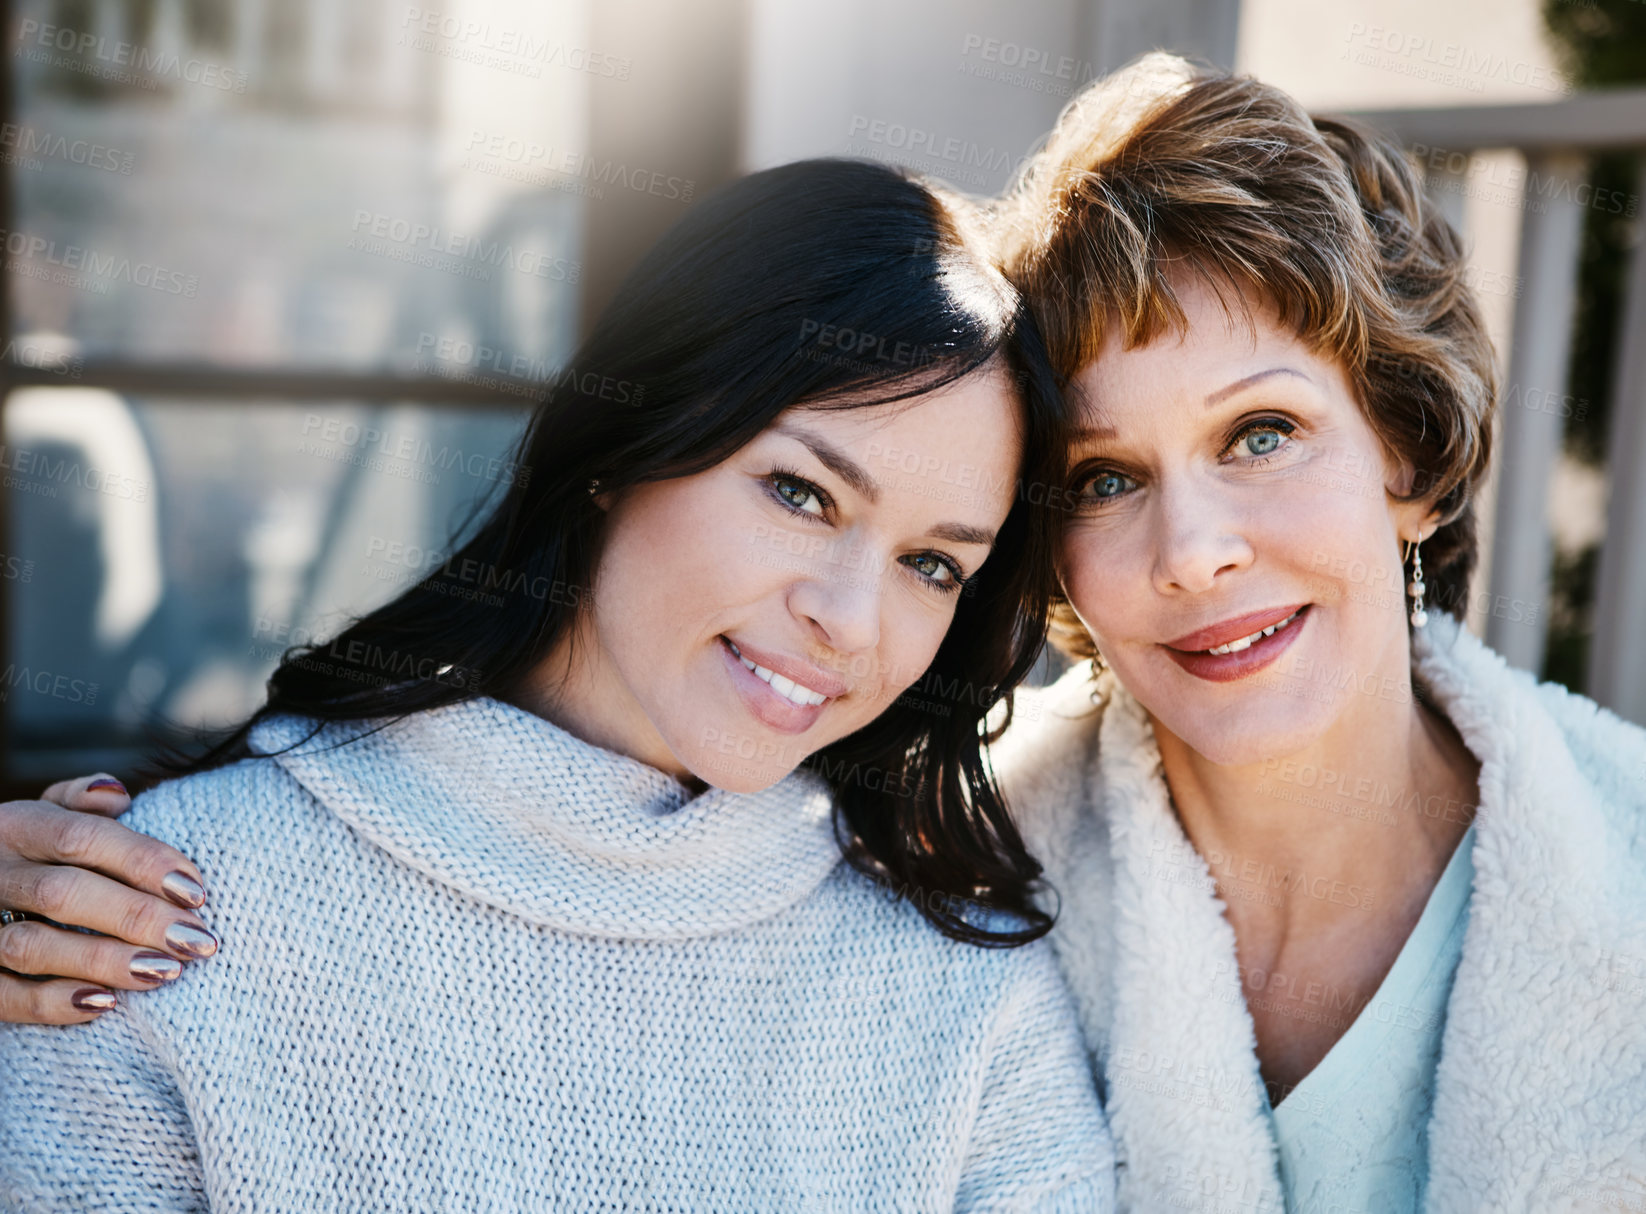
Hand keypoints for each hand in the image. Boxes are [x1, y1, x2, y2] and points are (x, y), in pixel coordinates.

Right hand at [0, 774, 215, 1025]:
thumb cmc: (31, 857)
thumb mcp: (45, 816)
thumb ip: (80, 804)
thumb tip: (117, 795)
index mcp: (14, 826)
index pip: (82, 837)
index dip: (142, 862)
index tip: (197, 892)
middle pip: (64, 893)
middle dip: (136, 917)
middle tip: (196, 941)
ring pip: (33, 945)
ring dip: (104, 960)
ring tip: (165, 971)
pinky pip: (4, 995)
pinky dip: (52, 1003)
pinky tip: (105, 1004)